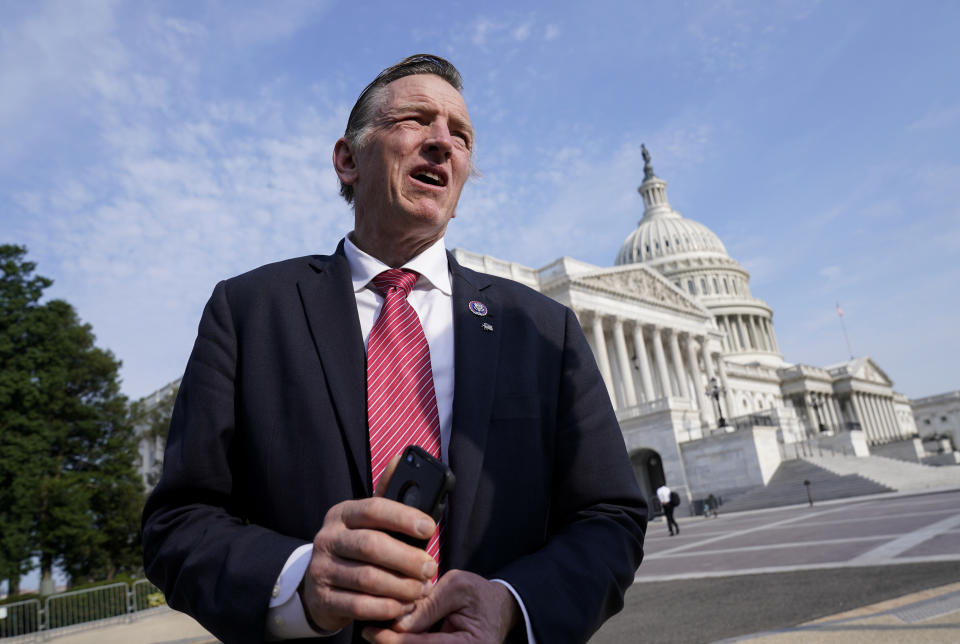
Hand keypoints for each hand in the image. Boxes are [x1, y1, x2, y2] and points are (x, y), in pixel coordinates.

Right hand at [300, 457, 438, 631]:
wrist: (318, 585)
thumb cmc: (355, 546)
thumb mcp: (367, 520)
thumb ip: (387, 494)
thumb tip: (402, 457)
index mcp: (342, 513)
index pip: (374, 508)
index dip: (403, 517)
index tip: (429, 528)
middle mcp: (328, 538)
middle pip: (372, 545)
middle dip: (407, 558)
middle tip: (430, 569)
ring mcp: (322, 569)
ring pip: (367, 578)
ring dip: (400, 587)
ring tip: (420, 591)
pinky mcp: (323, 598)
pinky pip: (359, 605)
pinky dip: (386, 607)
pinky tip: (402, 607)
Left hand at [361, 569, 520, 642]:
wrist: (498, 609)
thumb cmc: (479, 595)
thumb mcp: (457, 588)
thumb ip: (429, 604)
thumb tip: (397, 621)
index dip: (395, 641)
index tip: (370, 631)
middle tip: (369, 632)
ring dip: (398, 643)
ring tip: (378, 632)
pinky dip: (407, 642)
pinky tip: (392, 636)